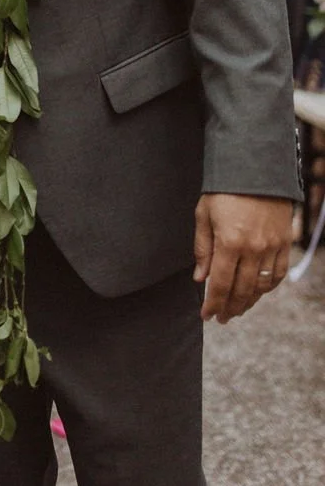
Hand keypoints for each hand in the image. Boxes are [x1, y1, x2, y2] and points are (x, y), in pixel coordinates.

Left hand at [193, 193, 291, 322]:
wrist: (255, 167)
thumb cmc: (224, 189)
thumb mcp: (204, 214)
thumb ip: (202, 249)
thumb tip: (200, 278)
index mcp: (229, 242)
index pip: (220, 284)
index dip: (213, 304)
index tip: (207, 316)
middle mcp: (253, 249)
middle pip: (241, 290)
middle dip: (230, 308)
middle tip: (221, 318)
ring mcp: (272, 247)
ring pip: (261, 287)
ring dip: (249, 302)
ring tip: (237, 308)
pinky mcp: (284, 242)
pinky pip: (278, 274)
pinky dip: (268, 287)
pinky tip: (258, 292)